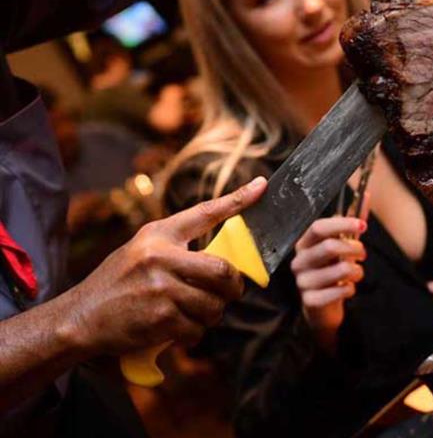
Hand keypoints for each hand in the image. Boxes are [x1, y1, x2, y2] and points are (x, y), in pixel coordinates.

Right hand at [62, 177, 265, 354]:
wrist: (80, 317)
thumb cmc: (119, 282)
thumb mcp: (143, 249)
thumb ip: (178, 245)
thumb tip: (225, 252)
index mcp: (159, 235)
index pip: (206, 212)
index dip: (238, 199)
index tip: (262, 186)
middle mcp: (159, 256)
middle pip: (223, 270)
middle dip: (233, 287)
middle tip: (228, 293)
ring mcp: (160, 287)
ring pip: (214, 304)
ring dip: (210, 315)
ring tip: (192, 312)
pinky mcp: (160, 318)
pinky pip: (197, 329)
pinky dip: (192, 334)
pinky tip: (174, 329)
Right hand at [291, 217, 366, 349]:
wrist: (323, 305)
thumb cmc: (332, 269)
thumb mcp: (342, 244)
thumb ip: (353, 222)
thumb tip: (367, 194)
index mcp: (305, 243)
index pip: (319, 227)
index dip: (342, 224)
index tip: (363, 225)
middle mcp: (299, 261)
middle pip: (330, 247)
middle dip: (354, 249)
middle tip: (362, 253)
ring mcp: (302, 281)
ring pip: (340, 270)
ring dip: (357, 271)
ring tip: (355, 273)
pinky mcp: (310, 301)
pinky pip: (340, 291)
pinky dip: (351, 289)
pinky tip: (347, 289)